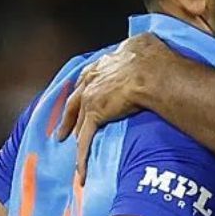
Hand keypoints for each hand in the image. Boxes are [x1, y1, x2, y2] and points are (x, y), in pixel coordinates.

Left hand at [54, 33, 172, 177]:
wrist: (151, 71)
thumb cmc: (151, 56)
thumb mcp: (142, 43)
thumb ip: (137, 46)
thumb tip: (143, 44)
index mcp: (103, 64)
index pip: (89, 78)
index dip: (84, 89)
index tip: (82, 95)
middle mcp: (92, 80)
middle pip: (76, 101)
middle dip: (69, 116)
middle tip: (63, 130)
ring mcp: (91, 98)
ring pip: (77, 122)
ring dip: (74, 135)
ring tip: (71, 147)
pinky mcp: (95, 115)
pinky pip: (86, 141)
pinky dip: (82, 158)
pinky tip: (81, 172)